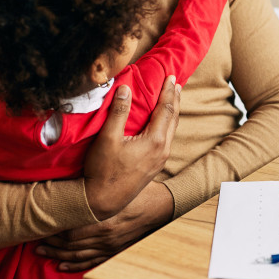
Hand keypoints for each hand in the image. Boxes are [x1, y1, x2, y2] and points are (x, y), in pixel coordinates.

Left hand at [37, 181, 174, 271]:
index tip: (41, 224)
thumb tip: (72, 182)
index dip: (53, 230)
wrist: (161, 205)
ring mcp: (111, 247)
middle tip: (35, 240)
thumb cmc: (139, 191)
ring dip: (58, 255)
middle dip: (51, 243)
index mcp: (104, 221)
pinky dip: (75, 265)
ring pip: (78, 255)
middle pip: (70, 244)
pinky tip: (62, 266)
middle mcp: (105, 237)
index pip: (71, 230)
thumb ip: (95, 187)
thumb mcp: (119, 186)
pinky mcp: (115, 251)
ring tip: (41, 252)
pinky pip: (92, 262)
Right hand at [82, 76, 180, 219]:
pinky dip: (167, 125)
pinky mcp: (155, 166)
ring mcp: (160, 160)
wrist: (102, 201)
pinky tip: (161, 124)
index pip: (166, 109)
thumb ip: (118, 112)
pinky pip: (166, 139)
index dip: (168, 92)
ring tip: (172, 100)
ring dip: (172, 113)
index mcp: (155, 141)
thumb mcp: (108, 138)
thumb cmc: (103, 170)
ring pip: (171, 130)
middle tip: (175, 84)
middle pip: (173, 119)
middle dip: (175, 100)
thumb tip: (125, 88)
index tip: (170, 77)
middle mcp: (162, 150)